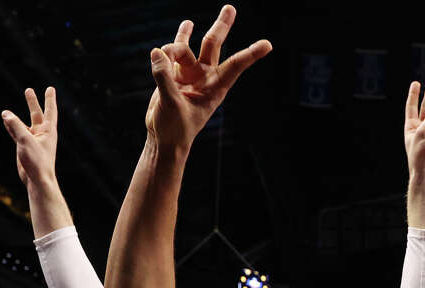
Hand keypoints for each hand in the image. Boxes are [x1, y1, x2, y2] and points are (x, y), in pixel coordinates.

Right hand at [1, 87, 58, 189]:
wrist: (37, 180)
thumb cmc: (37, 161)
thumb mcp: (25, 140)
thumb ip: (15, 126)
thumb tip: (5, 113)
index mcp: (48, 131)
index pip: (50, 110)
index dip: (49, 99)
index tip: (50, 88)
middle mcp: (42, 134)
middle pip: (37, 114)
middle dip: (33, 102)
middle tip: (29, 90)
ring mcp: (33, 141)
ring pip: (24, 123)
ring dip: (17, 115)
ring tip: (8, 108)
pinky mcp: (25, 147)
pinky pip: (17, 133)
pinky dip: (11, 125)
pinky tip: (5, 119)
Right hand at [145, 8, 270, 150]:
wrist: (164, 137)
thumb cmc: (176, 128)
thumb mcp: (171, 105)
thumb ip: (164, 78)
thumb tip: (157, 52)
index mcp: (215, 89)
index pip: (235, 67)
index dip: (250, 55)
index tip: (268, 44)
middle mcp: (205, 77)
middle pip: (214, 46)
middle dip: (221, 26)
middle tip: (230, 7)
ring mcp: (190, 74)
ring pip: (187, 48)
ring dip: (177, 42)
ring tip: (173, 42)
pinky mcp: (174, 74)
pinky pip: (174, 52)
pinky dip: (175, 41)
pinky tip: (187, 25)